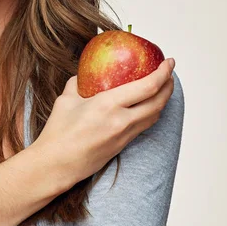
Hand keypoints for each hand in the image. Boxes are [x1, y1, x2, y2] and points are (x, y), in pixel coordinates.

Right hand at [33, 59, 175, 186]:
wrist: (57, 164)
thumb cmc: (58, 132)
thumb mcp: (65, 100)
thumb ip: (78, 84)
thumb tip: (84, 74)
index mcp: (108, 105)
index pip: (147, 87)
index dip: (163, 73)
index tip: (169, 61)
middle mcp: (122, 120)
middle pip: (158, 102)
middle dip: (169, 85)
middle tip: (169, 72)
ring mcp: (124, 135)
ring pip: (154, 116)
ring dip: (162, 100)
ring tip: (161, 88)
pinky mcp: (123, 145)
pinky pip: (144, 125)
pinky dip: (151, 113)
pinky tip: (146, 106)